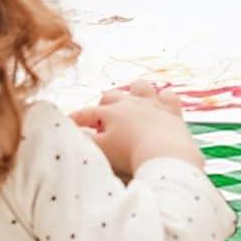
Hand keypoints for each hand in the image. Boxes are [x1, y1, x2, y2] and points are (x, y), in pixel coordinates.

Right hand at [72, 80, 202, 176]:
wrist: (166, 154)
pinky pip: (167, 96)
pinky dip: (163, 99)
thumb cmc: (131, 154)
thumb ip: (86, 141)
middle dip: (103, 105)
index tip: (68, 123)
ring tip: (132, 104)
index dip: (76, 118)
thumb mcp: (102, 150)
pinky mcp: (171, 111)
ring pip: (139, 87)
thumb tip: (75, 134)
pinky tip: (161, 105)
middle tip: (103, 120)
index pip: (87, 113)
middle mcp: (129, 103)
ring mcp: (151, 104)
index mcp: (110, 113)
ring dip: (134, 92)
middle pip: (110, 96)